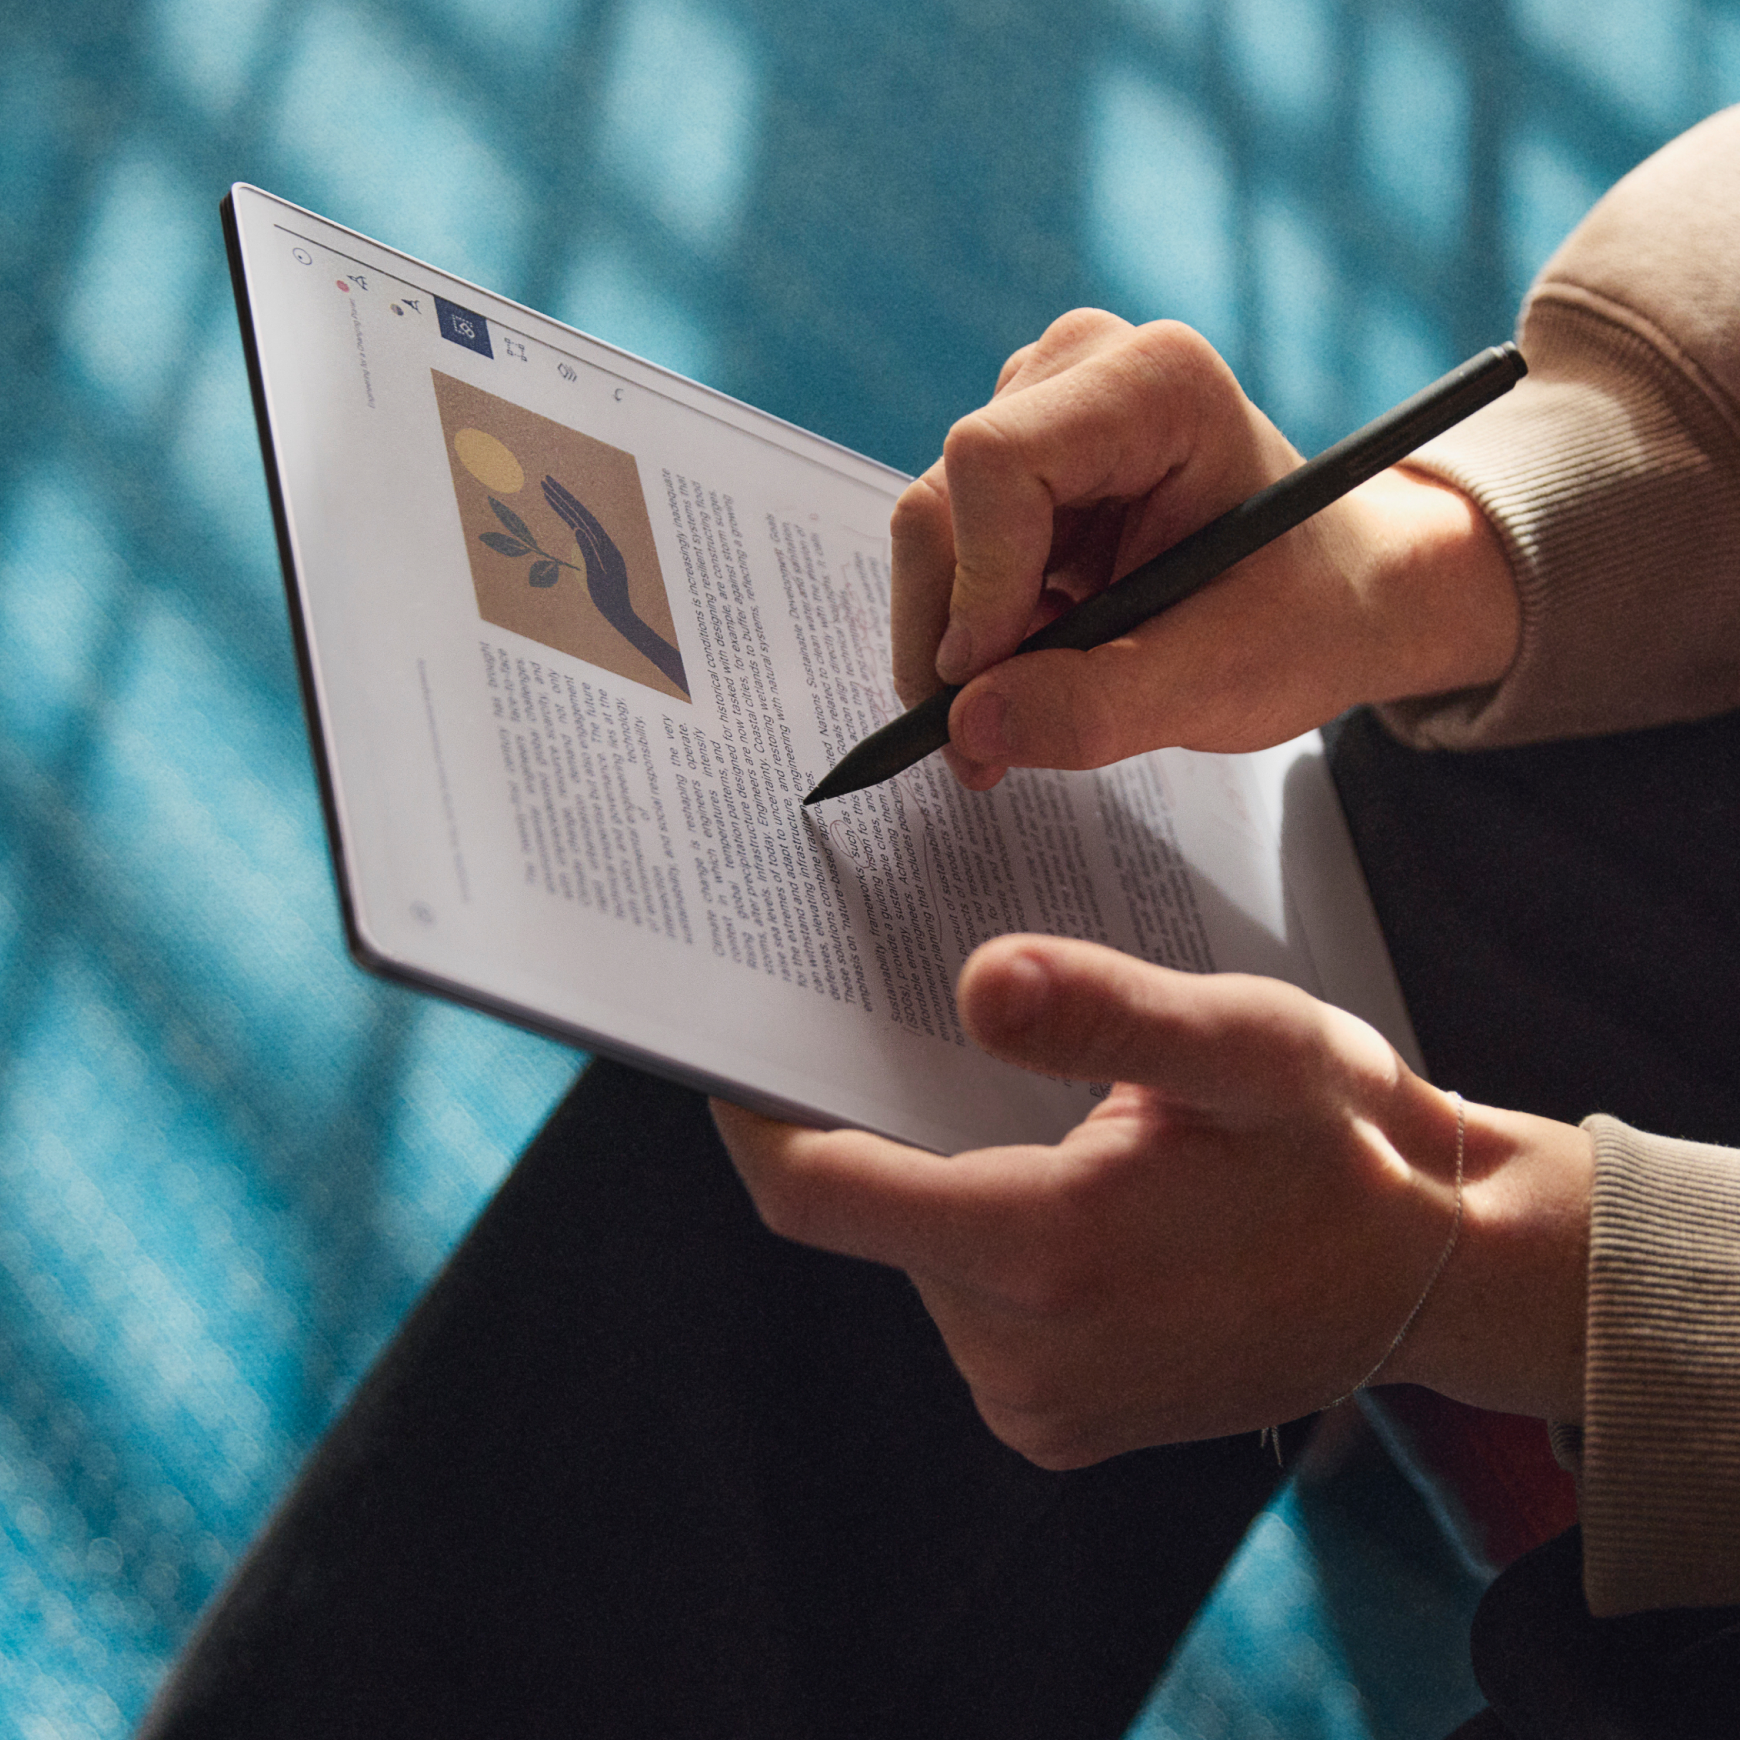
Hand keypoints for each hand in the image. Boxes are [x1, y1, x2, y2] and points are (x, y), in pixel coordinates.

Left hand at [714, 935, 1591, 1466]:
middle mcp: (1023, 1354)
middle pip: (865, 1218)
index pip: (819, 1193)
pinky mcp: (1057, 1421)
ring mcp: (1038, 1404)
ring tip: (1003, 1098)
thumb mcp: (1249, 1043)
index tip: (732, 1039)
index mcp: (1050, 1252)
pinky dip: (978, 1236)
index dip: (753, 1115)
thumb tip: (975, 982)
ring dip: (934, 1178)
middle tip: (896, 1026)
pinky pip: (967, 1308)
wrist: (1437, 1276)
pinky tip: (1045, 1176)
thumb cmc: (1344, 1144)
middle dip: (868, 1124)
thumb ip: (1107, 1014)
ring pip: (915, 1259)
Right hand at [890, 310, 1520, 787]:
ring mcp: (1037, 411)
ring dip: (960, 646)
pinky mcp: (1011, 465)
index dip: (976, 586)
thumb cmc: (1302, 617)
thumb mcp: (1221, 680)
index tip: (991, 690)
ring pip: (930, 539)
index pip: (995, 462)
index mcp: (1155, 384)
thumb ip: (1098, 707)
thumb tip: (969, 729)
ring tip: (1035, 704)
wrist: (1333, 598)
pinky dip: (970, 636)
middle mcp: (1079, 371)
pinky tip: (1035, 668)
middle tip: (984, 743)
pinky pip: (944, 558)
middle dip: (951, 639)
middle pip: (941, 506)